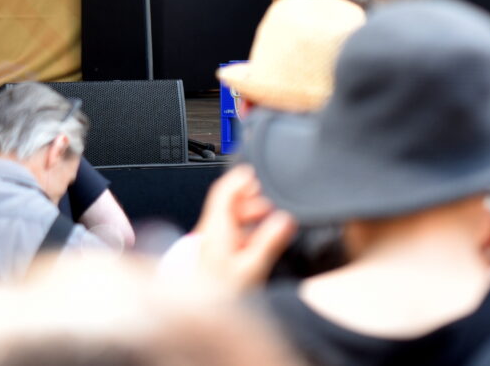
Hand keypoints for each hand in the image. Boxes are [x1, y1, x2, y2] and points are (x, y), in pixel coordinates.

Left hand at [193, 165, 296, 294]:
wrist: (204, 316)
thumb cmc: (222, 295)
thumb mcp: (252, 267)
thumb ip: (269, 241)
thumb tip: (285, 219)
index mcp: (216, 229)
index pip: (222, 192)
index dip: (238, 179)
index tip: (252, 172)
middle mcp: (211, 234)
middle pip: (229, 205)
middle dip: (251, 199)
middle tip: (270, 201)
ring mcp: (212, 245)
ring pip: (230, 220)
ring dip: (250, 216)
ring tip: (268, 218)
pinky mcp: (216, 257)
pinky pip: (231, 235)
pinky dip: (246, 230)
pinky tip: (259, 240)